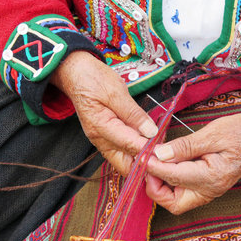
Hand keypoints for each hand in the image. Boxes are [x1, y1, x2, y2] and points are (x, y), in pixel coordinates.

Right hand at [51, 51, 157, 175]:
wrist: (75, 74)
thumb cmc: (92, 79)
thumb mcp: (116, 91)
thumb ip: (134, 114)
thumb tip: (151, 132)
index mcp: (101, 127)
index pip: (130, 146)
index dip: (149, 151)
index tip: (165, 152)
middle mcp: (100, 140)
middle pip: (125, 166)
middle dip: (146, 165)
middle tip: (165, 157)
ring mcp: (102, 142)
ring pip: (125, 163)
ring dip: (143, 160)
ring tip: (161, 151)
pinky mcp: (107, 139)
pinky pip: (123, 153)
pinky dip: (137, 152)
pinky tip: (151, 146)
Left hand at [145, 110, 240, 213]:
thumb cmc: (240, 132)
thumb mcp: (211, 133)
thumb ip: (184, 146)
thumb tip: (159, 154)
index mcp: (212, 176)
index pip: (174, 177)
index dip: (153, 167)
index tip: (141, 155)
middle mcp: (210, 190)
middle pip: (173, 204)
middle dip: (155, 188)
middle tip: (148, 166)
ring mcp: (209, 192)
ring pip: (176, 202)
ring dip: (161, 187)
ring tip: (155, 164)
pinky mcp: (207, 188)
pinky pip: (183, 194)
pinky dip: (170, 183)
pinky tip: (166, 166)